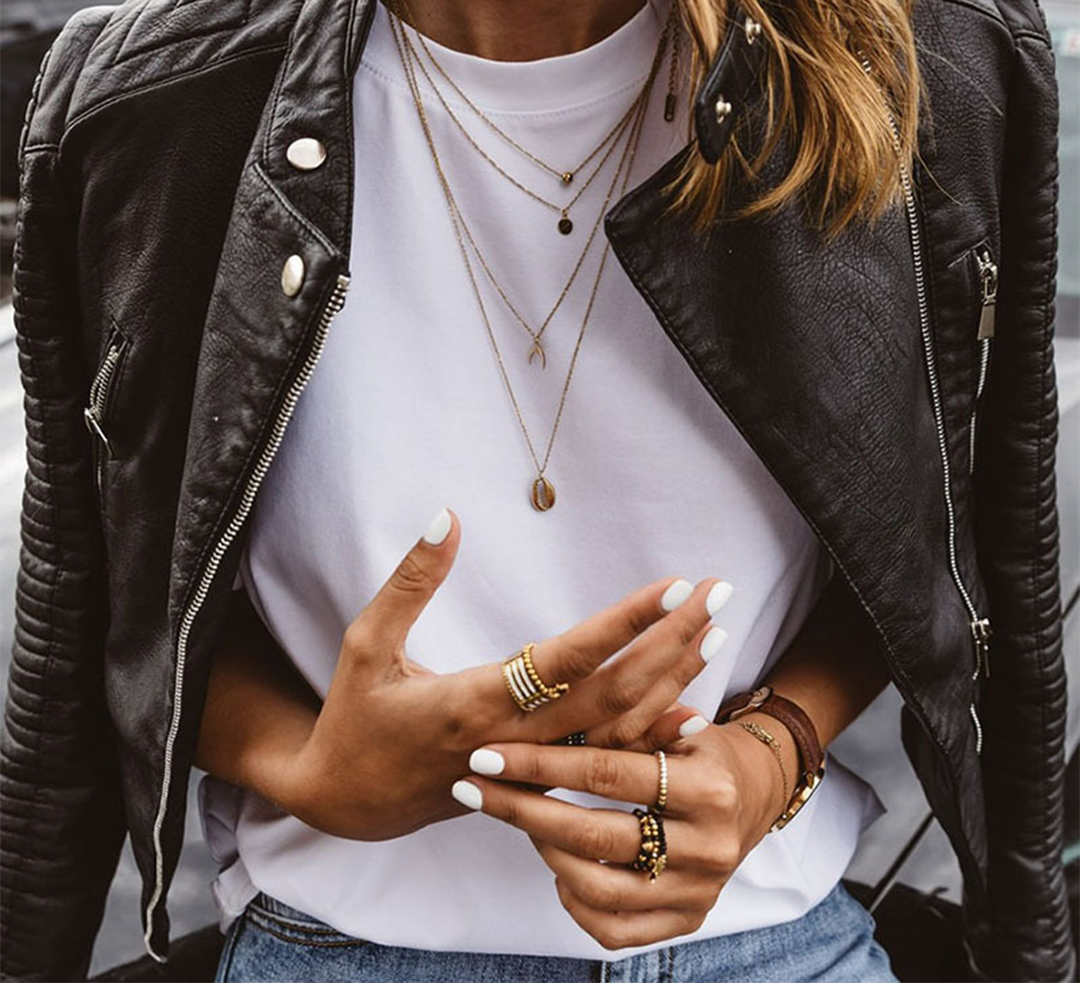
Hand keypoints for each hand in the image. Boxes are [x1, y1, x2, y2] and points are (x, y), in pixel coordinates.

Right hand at [279, 507, 733, 840]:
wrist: (345, 802)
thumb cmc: (354, 717)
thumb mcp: (364, 642)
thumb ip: (409, 582)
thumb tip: (444, 515)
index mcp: (473, 701)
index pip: (566, 659)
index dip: (624, 624)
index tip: (674, 587)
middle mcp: (514, 741)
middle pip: (612, 693)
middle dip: (671, 643)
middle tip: (720, 596)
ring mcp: (530, 769)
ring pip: (617, 730)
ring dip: (672, 680)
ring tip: (716, 634)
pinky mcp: (535, 783)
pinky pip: (605, 760)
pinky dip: (651, 736)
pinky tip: (692, 710)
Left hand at [450, 720, 794, 949]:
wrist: (756, 791)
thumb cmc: (699, 746)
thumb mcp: (674, 722)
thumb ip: (624, 721)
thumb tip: (546, 700)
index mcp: (706, 788)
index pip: (605, 774)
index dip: (540, 762)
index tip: (487, 754)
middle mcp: (708, 846)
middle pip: (593, 835)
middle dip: (521, 809)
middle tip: (474, 787)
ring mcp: (699, 892)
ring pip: (597, 889)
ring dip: (543, 852)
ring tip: (519, 819)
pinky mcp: (688, 920)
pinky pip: (614, 929)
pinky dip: (573, 900)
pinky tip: (556, 865)